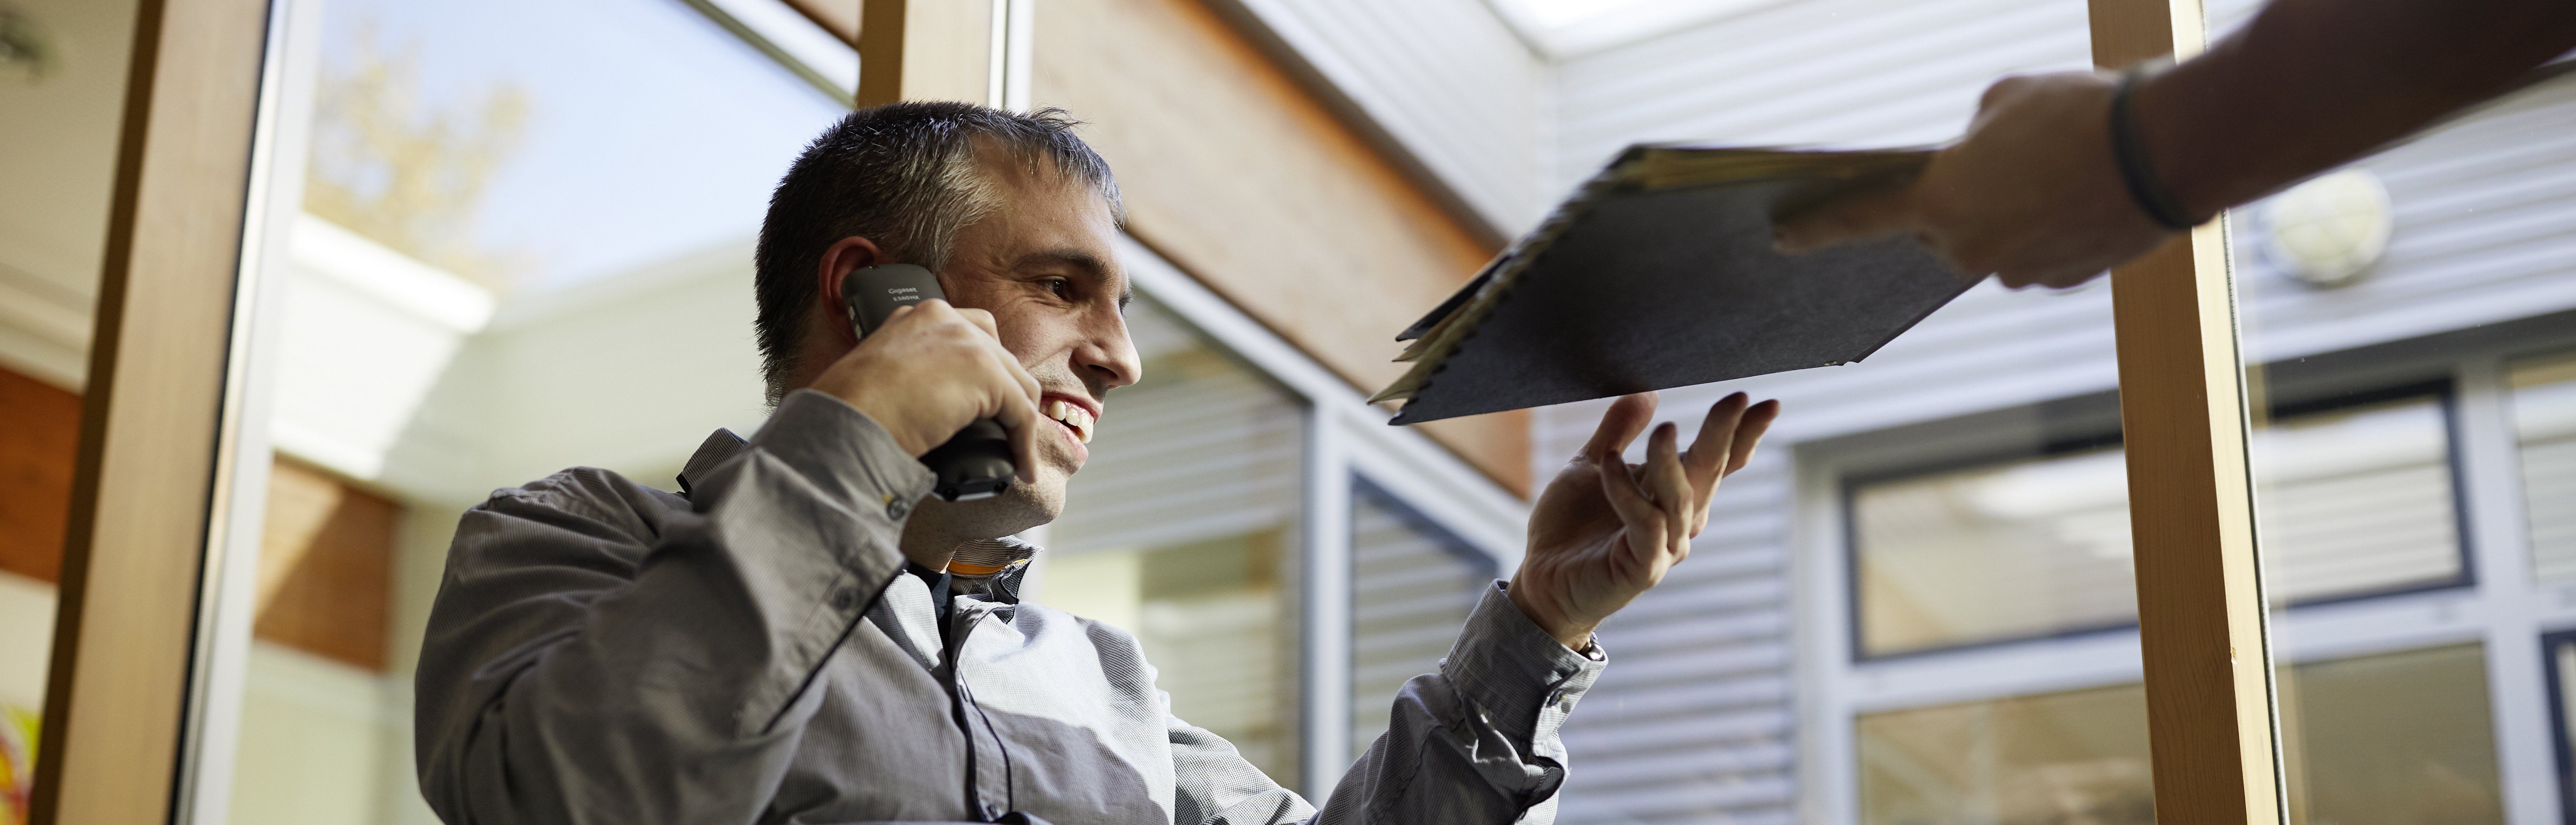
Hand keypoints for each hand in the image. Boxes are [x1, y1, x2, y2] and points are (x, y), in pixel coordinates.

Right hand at [808, 299, 1042, 482]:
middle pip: (1001, 357)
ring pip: (1017, 384)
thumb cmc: (850, 409)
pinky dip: (1026, 445)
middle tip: (1003, 429)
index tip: (985, 404)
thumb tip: (931, 405)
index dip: (985, 372)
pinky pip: (1023, 414)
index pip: (972, 336)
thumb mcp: (882, 376)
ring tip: (1016, 453)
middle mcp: (946, 320)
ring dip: (1020, 422)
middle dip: (1007, 396)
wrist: (844, 421)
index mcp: (920, 318)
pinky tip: (1023, 469)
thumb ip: (912, 375)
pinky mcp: (986, 374)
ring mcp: (968, 343)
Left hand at [1510, 392, 1779, 650]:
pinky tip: (1608, 464)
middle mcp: (1680, 520)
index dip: (1743, 434)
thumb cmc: (1571, 525)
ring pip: (1681, 498)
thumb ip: (1618, 431)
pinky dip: (1627, 492)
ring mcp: (1666, 546)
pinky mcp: (1644, 567)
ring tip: (1664, 429)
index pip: (1717, 461)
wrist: (1540, 578)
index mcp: (1675, 493)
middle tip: (1736, 399)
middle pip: (1709, 472)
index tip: (1765, 402)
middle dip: (1724, 435)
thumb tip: (1647, 392)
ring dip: (1671, 461)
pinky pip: (1645, 524)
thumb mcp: (1593, 465)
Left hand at [1772, 70, 2176, 288]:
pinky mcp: (2060, 280)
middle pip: (1936, 230)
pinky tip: (2080, 194)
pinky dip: (2047, 228)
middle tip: (1997, 164)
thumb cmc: (2079, 114)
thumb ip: (1973, 134)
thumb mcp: (2006, 99)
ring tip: (2054, 170)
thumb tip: (1979, 154)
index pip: (1857, 220)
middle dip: (1955, 201)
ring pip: (1990, 242)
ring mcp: (2015, 271)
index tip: (1782, 237)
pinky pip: (2034, 253)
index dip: (1816, 228)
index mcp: (1938, 203)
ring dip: (2008, 213)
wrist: (2166, 151)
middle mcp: (1967, 250)